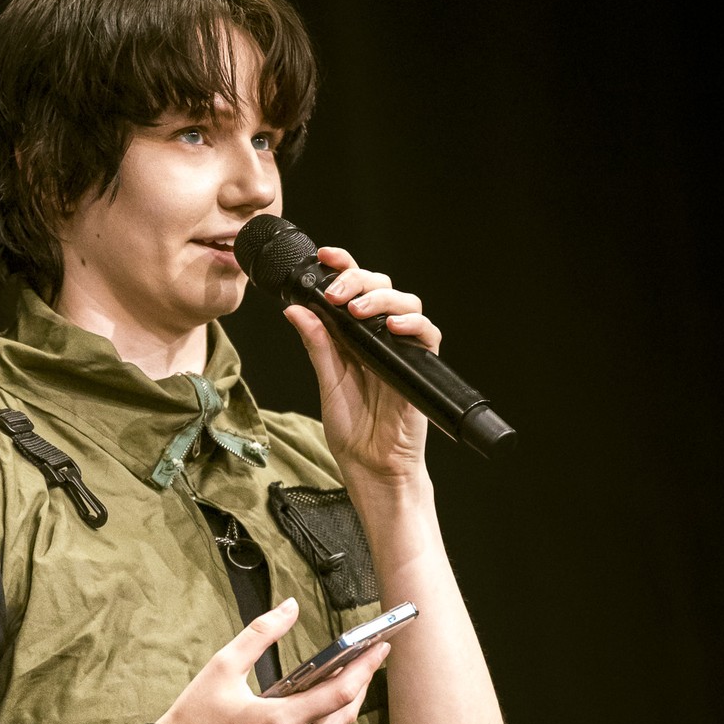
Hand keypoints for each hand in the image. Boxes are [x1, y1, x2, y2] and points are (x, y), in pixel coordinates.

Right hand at [158, 598, 389, 723]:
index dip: (364, 668)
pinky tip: (324, 691)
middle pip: (345, 713)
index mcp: (280, 720)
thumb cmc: (195, 715)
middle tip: (372, 654)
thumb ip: (260, 633)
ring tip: (353, 669)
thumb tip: (290, 607)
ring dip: (347, 699)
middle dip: (363, 681)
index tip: (380, 646)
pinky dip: (328, 711)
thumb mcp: (223, 665)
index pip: (338, 694)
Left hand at [283, 247, 441, 487]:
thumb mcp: (327, 382)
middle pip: (380, 286)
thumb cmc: (353, 431)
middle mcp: (380, 337)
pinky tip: (391, 326)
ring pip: (406, 302)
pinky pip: (428, 334)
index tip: (325, 256)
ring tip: (357, 310)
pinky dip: (413, 324)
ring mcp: (402, 350)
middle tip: (334, 293)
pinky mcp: (421, 367)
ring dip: (381, 297)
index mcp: (355, 337)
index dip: (343, 266)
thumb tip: (295, 309)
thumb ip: (317, 345)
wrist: (372, 467)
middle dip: (357, 279)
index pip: (354, 290)